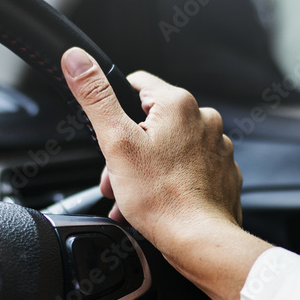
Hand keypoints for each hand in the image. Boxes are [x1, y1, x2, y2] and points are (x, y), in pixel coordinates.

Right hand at [60, 47, 271, 299]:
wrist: (200, 240)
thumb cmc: (162, 199)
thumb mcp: (116, 143)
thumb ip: (95, 96)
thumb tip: (76, 59)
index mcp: (179, 104)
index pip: (137, 85)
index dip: (116, 109)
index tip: (112, 135)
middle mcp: (205, 121)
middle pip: (152, 122)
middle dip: (129, 149)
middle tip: (118, 177)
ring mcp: (217, 148)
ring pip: (170, 149)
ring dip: (146, 169)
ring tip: (134, 195)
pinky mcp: (223, 174)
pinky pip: (189, 171)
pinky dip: (171, 183)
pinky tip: (158, 202)